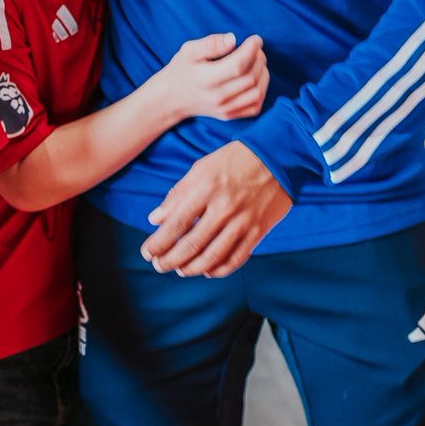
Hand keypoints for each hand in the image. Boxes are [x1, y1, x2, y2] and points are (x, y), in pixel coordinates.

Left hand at [141, 141, 290, 277]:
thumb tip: (155, 219)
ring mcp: (243, 221)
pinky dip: (220, 269)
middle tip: (159, 266)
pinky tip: (208, 270)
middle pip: (192, 244)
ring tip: (181, 270)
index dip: (158, 242)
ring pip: (213, 256)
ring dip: (192, 268)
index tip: (147, 252)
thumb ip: (178, 193)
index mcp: (205, 188)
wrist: (277, 155)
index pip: (176, 223)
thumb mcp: (201, 167)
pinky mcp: (258, 230)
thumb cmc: (234, 159)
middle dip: (171, 260)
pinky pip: (237, 258)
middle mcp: (224, 207)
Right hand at [156, 33, 268, 124]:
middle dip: (259, 58)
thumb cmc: (182, 70)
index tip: (255, 39)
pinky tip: (256, 78)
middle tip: (256, 48)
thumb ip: (210, 43)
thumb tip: (233, 39)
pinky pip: (255, 105)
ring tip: (257, 60)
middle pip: (250, 77)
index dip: (252, 50)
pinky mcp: (230, 115)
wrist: (172, 98)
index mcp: (206, 79)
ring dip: (263, 73)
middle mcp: (218, 97)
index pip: (238, 65)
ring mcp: (225, 109)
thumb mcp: (189, 51)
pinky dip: (262, 90)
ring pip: (257, 92)